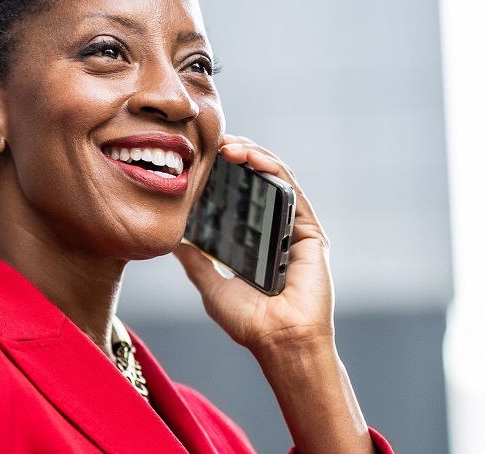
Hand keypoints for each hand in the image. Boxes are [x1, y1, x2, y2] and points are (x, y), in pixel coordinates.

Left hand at [172, 134, 332, 353]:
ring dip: (254, 156)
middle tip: (213, 143)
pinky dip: (273, 169)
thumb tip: (172, 239)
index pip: (241, 198)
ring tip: (229, 145)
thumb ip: (195, 261)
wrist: (279, 341)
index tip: (200, 159)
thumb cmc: (249, 322)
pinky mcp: (312, 232)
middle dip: (238, 157)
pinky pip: (293, 192)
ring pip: (278, 180)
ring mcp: (297, 230)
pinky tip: (252, 158)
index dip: (224, 175)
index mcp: (257, 243)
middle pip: (260, 183)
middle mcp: (279, 231)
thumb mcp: (211, 285)